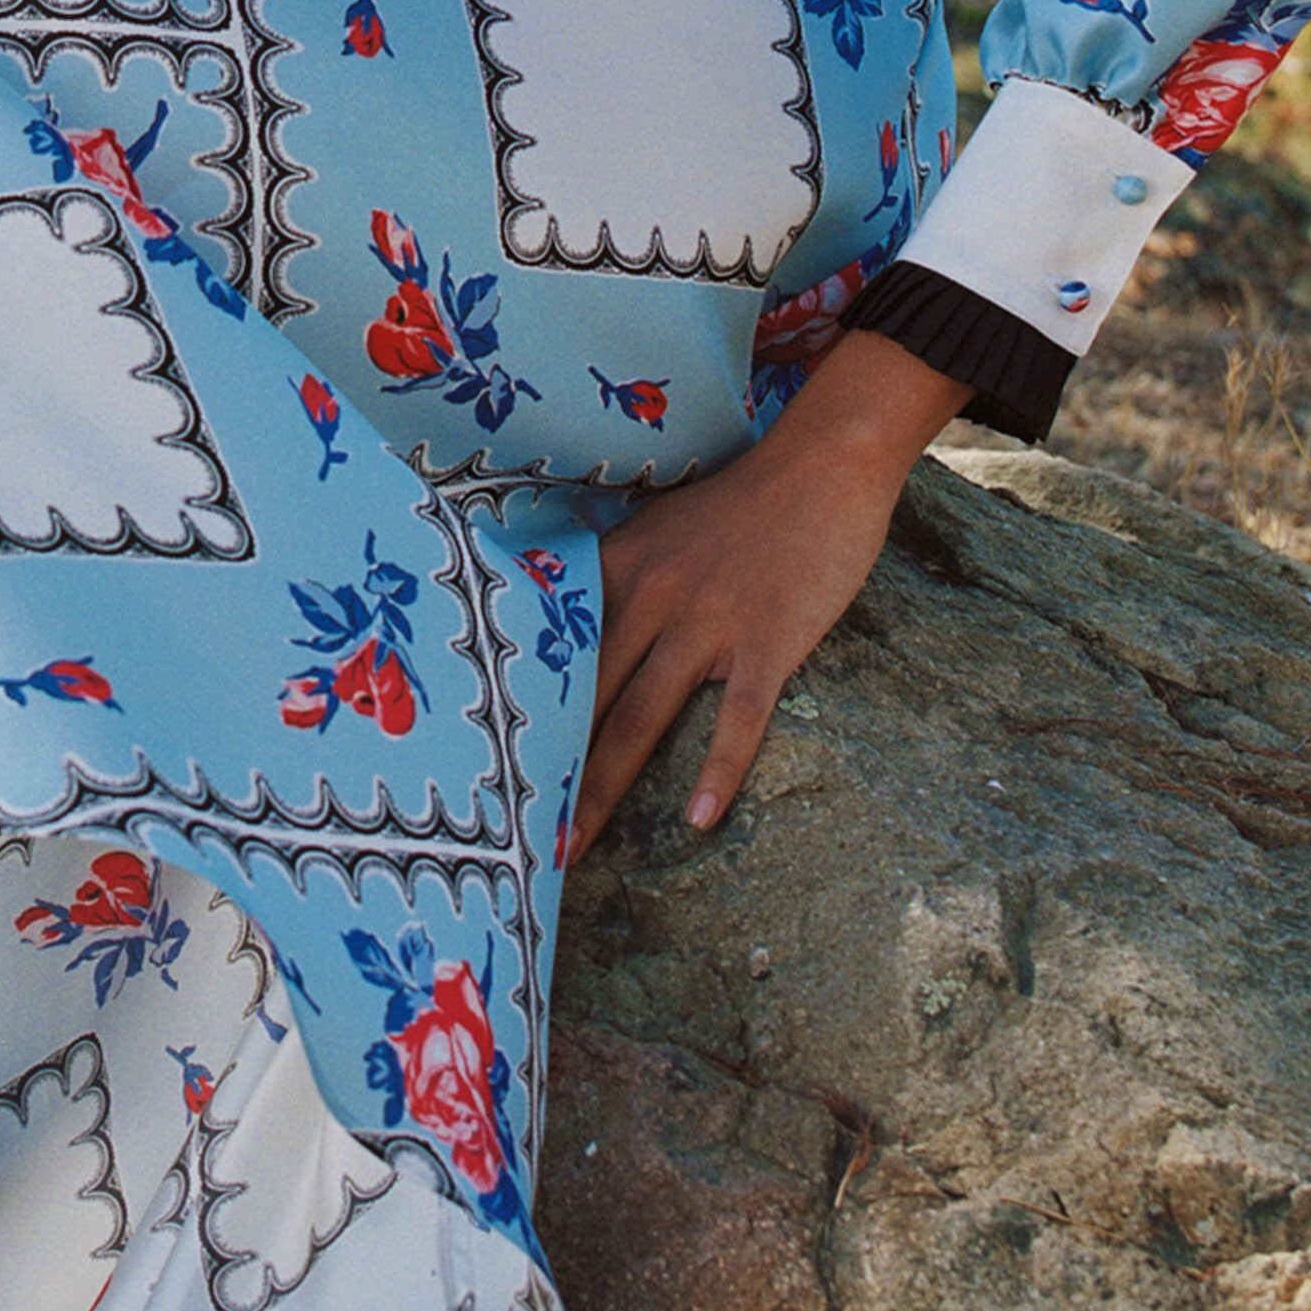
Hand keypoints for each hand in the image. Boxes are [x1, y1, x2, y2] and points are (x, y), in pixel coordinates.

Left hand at [566, 331, 966, 862]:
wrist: (822, 463)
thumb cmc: (742, 499)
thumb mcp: (661, 525)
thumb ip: (620, 572)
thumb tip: (575, 622)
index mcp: (620, 566)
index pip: (556, 649)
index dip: (520, 707)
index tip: (488, 761)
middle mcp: (652, 595)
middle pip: (587, 696)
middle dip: (548, 767)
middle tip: (514, 831)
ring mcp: (709, 620)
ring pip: (642, 715)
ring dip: (604, 787)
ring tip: (574, 847)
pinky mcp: (768, 639)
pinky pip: (738, 716)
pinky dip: (719, 769)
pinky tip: (702, 818)